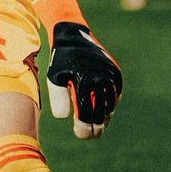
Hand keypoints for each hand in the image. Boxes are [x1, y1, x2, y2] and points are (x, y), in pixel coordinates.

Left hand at [47, 21, 122, 139]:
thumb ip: (58, 98)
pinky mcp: (116, 72)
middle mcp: (100, 78)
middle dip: (96, 127)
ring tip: (97, 125)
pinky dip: (110, 103)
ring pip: (111, 104)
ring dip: (105, 117)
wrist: (74, 36)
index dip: (84, 127)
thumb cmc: (61, 60)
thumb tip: (63, 117)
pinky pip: (115, 93)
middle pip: (101, 112)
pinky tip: (102, 110)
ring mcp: (111, 75)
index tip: (80, 134)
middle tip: (91, 136)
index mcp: (84, 81)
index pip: (87, 113)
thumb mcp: (54, 78)